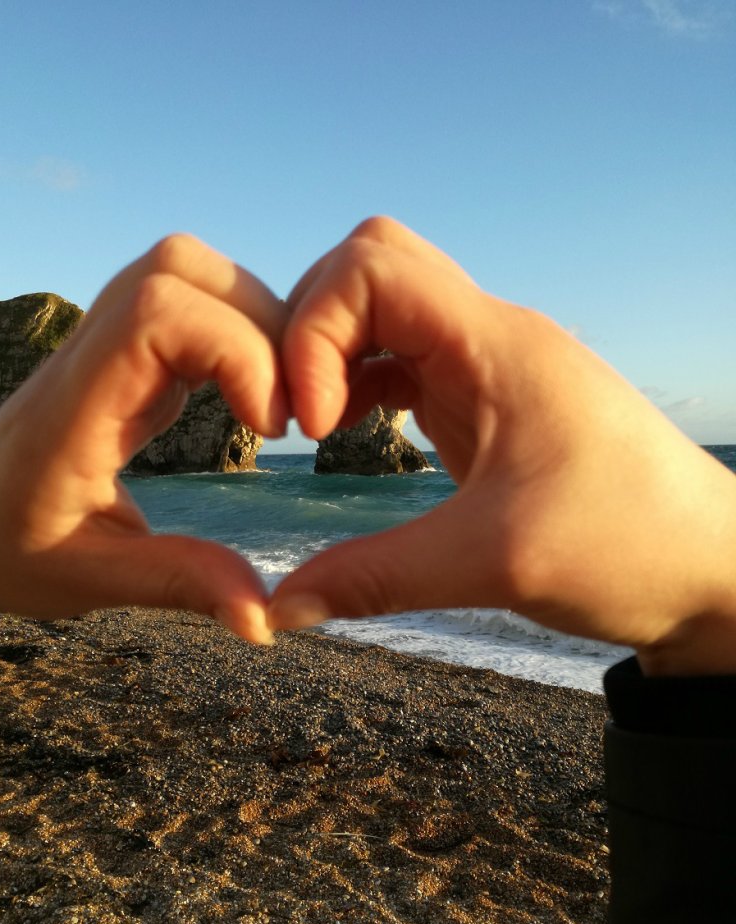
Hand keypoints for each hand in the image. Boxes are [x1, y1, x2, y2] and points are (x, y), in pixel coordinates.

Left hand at [0, 235, 287, 642]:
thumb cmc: (10, 549)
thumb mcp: (90, 581)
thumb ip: (178, 585)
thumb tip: (265, 617)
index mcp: (76, 407)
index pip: (157, 312)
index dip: (237, 349)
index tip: (269, 426)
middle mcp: (89, 357)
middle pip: (177, 268)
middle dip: (259, 323)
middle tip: (284, 411)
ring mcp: (105, 346)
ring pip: (185, 273)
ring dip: (252, 322)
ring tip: (272, 402)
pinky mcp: (124, 354)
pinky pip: (187, 304)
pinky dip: (236, 335)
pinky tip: (248, 400)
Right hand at [269, 217, 735, 675]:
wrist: (711, 568)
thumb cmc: (629, 550)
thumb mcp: (491, 564)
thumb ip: (374, 578)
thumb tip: (278, 609)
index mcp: (497, 346)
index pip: (371, 267)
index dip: (313, 333)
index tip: (313, 428)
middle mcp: (490, 336)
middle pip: (371, 266)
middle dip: (311, 329)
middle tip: (301, 415)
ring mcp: (489, 364)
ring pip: (384, 309)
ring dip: (333, 355)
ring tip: (317, 428)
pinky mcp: (487, 399)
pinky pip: (404, 358)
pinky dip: (360, 383)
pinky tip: (349, 431)